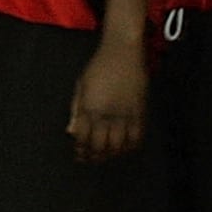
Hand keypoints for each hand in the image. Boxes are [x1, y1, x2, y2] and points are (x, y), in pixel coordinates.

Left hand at [68, 40, 145, 162]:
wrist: (123, 53)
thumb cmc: (98, 67)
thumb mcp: (81, 86)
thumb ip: (76, 110)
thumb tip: (71, 132)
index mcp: (89, 107)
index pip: (83, 138)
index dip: (80, 149)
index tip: (79, 154)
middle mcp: (107, 114)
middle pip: (100, 146)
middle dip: (94, 156)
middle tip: (91, 158)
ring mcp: (125, 114)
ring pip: (118, 146)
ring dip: (111, 154)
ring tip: (105, 154)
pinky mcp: (140, 112)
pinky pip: (136, 137)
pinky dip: (130, 147)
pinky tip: (123, 147)